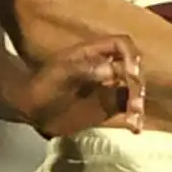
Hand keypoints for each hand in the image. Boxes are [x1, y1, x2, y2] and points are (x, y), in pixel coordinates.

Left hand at [21, 36, 144, 137]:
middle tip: (135, 104)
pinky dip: (134, 117)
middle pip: (133, 67)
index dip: (130, 56)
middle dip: (138, 84)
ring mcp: (107, 87)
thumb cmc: (43, 86)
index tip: (131, 74)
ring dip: (139, 101)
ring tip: (135, 118)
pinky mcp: (108, 106)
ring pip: (133, 89)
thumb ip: (85, 70)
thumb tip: (112, 70)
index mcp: (93, 53)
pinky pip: (128, 108)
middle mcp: (105, 67)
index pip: (121, 44)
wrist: (32, 109)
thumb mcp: (60, 74)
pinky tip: (134, 127)